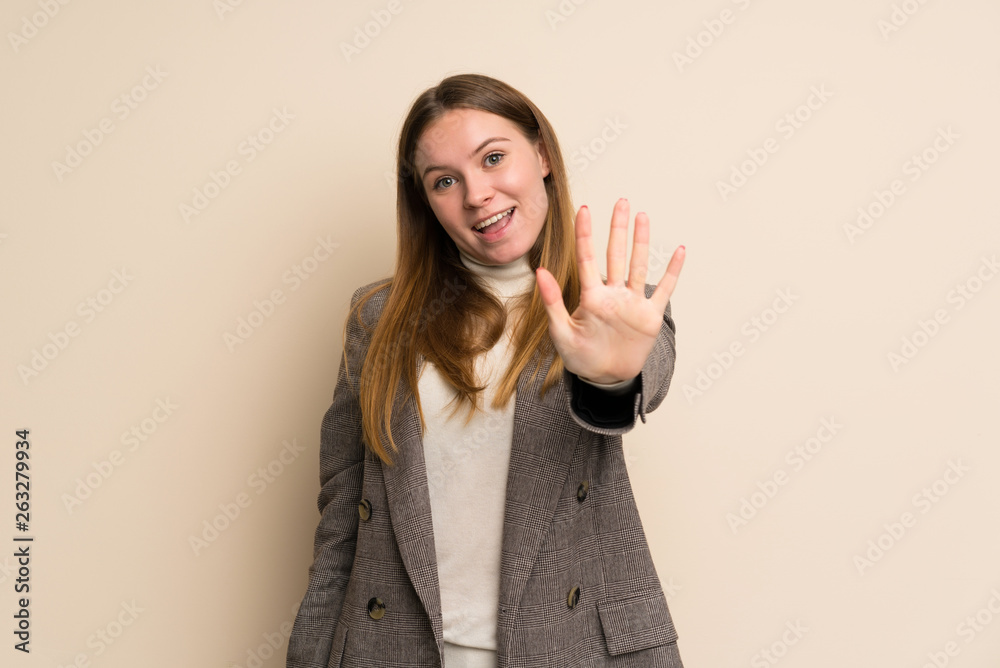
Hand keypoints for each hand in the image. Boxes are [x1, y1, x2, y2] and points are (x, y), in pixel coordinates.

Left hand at [535, 198, 684, 383]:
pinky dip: (672, 272)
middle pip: (616, 254)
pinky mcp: (649, 317)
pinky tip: (679, 251)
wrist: (604, 379)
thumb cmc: (580, 357)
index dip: (585, 234)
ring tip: (642, 216)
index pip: (587, 258)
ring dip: (641, 242)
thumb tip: (540, 271)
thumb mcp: (561, 332)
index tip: (584, 210)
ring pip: (638, 265)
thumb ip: (552, 302)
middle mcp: (613, 294)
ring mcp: (632, 303)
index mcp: (591, 297)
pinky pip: (664, 290)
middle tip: (621, 202)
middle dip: (618, 228)